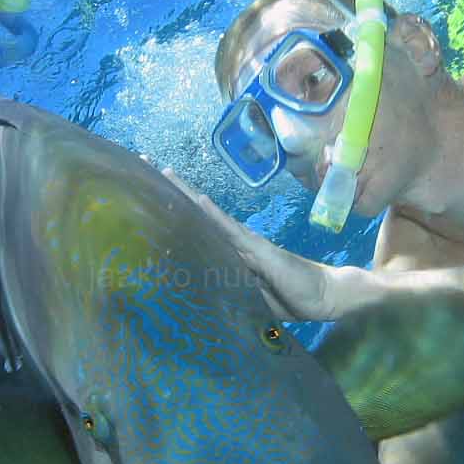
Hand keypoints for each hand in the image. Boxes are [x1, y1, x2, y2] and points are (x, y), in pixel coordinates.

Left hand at [162, 168, 348, 320]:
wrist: (322, 297)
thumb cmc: (287, 298)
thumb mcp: (247, 299)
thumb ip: (224, 292)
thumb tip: (195, 295)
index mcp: (228, 253)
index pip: (194, 227)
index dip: (171, 210)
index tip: (145, 194)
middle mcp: (234, 241)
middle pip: (196, 211)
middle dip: (170, 190)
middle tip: (141, 164)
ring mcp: (246, 242)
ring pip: (209, 214)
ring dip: (187, 194)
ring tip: (163, 172)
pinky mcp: (259, 250)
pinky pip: (233, 231)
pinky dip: (215, 215)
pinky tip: (199, 200)